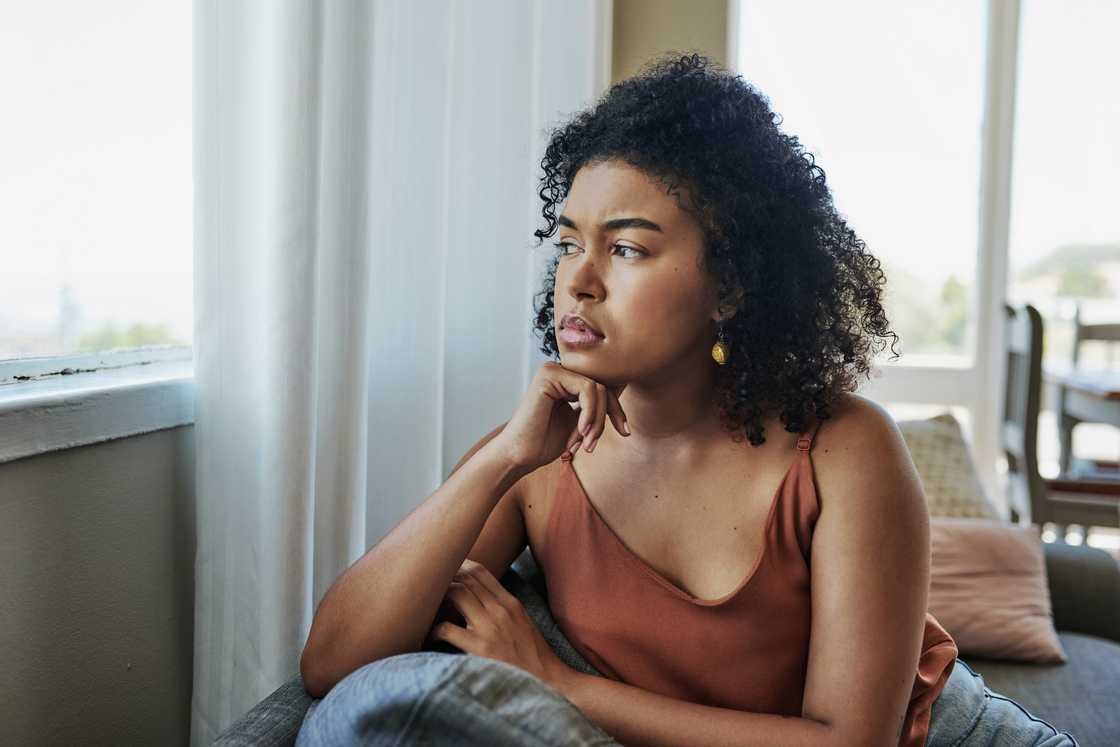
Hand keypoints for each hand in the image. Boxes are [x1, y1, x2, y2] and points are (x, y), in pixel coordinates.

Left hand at [426, 558, 576, 693]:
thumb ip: (505, 609)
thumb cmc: (533, 657)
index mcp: (511, 603)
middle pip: (467, 578)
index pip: (481, 572)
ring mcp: (490, 627)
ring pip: (457, 593)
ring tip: (428, 605)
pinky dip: (435, 629)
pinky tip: (432, 635)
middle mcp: (500, 610)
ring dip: (438, 596)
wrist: (549, 682)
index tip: (447, 570)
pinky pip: (448, 629)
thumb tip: (481, 601)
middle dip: (446, 577)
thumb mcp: (523, 623)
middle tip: (430, 585)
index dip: (460, 567)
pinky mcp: (480, 648)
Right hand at [492, 361, 628, 473]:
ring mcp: (553, 370)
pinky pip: (587, 389)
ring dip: (597, 421)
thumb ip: (596, 407)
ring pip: (598, 388)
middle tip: (594, 444)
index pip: (603, 387)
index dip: (617, 409)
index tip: (625, 432)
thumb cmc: (544, 443)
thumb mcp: (581, 423)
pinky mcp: (550, 375)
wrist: (519, 455)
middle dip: (608, 417)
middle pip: (603, 386)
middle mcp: (559, 370)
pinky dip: (590, 414)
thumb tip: (623, 389)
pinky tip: (580, 431)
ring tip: (586, 443)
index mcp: (565, 380)